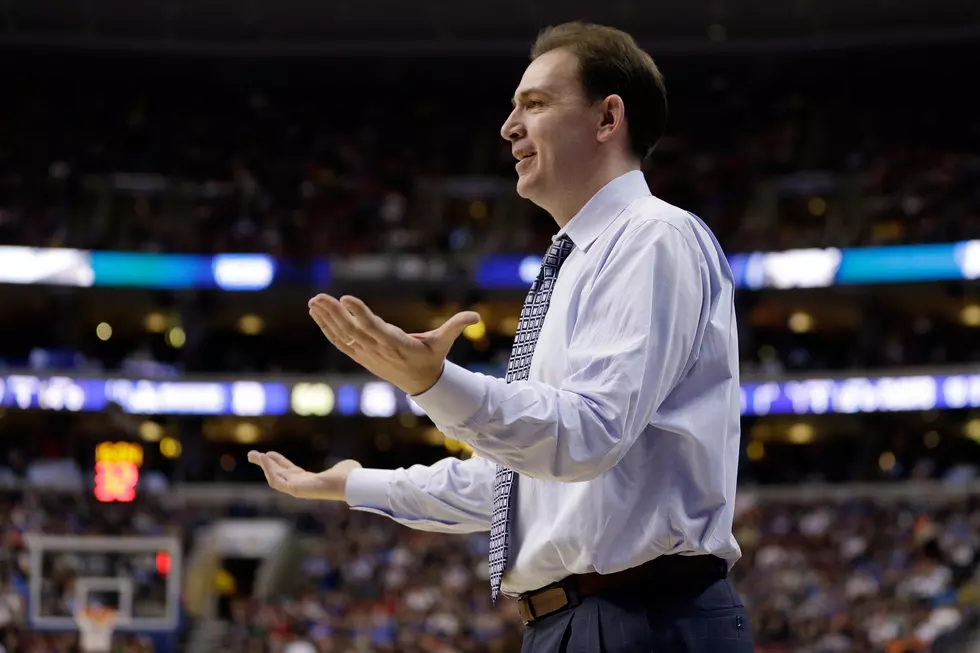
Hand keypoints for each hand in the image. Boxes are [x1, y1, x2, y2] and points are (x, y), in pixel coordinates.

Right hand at [247, 450, 361, 501]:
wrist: (350, 483)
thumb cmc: (351, 477)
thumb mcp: (343, 468)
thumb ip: (342, 467)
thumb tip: (351, 466)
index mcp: (311, 481)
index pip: (289, 472)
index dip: (278, 462)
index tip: (268, 453)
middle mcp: (302, 487)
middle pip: (278, 475)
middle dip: (265, 464)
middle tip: (251, 454)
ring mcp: (297, 489)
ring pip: (274, 478)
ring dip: (264, 467)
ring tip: (253, 455)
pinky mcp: (295, 490)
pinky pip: (277, 481)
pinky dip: (269, 469)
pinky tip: (264, 458)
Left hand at [308, 293, 480, 395]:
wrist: (420, 384)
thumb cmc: (431, 358)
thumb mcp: (444, 343)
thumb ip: (456, 326)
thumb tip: (477, 317)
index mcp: (397, 345)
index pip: (376, 328)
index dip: (360, 314)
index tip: (346, 298)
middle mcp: (378, 350)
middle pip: (353, 331)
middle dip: (335, 314)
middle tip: (319, 297)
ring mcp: (367, 354)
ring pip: (343, 336)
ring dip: (326, 319)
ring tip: (313, 301)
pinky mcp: (360, 356)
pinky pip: (340, 342)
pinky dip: (327, 328)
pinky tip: (316, 313)